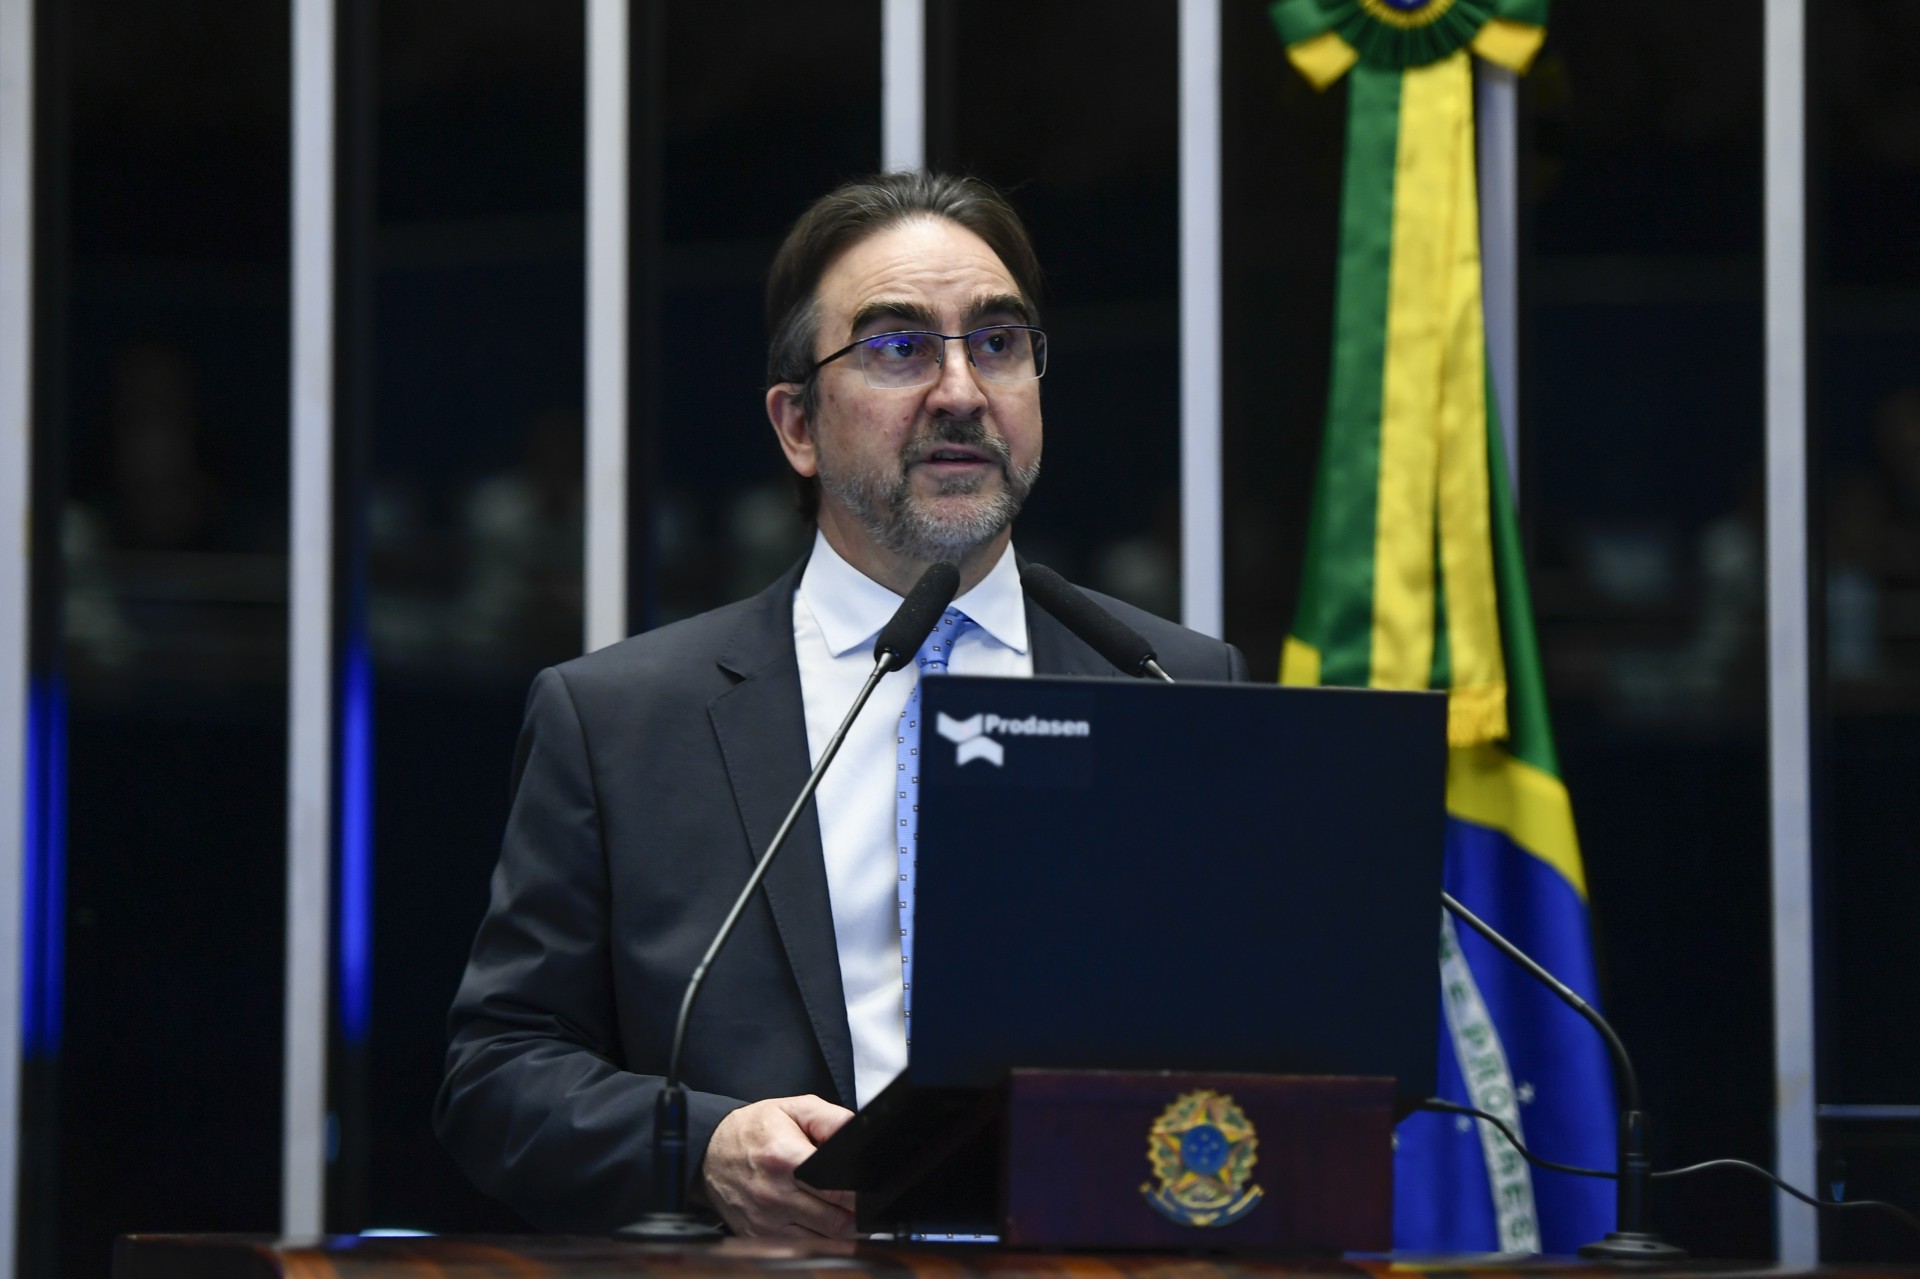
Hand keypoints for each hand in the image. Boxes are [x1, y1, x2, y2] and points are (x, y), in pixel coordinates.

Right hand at [698, 1094, 856, 1237]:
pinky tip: (813, 1220)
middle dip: (854, 1213)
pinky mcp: (758, 1237)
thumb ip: (831, 1119)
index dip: (860, 1193)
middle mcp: (774, 1195)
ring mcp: (765, 1222)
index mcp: (785, 1159)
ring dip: (837, 1229)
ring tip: (836, 1209)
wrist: (707, 1154)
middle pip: (836, 1221)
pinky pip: (801, 1247)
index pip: (838, 1189)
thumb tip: (859, 1133)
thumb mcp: (793, 1108)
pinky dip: (815, 1239)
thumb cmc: (752, 1131)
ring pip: (822, 1240)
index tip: (865, 1190)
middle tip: (856, 1201)